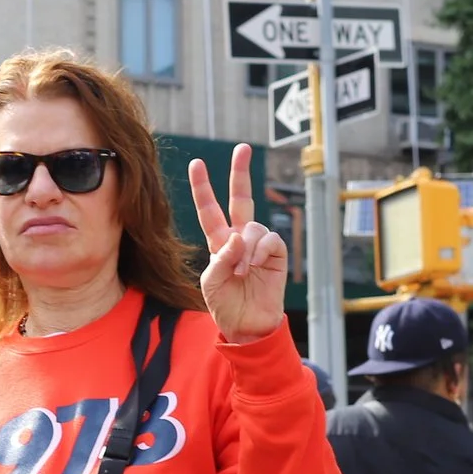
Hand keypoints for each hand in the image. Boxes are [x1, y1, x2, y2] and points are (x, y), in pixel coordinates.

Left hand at [188, 144, 289, 345]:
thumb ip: (220, 258)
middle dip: (241, 173)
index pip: (210, 209)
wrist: (247, 325)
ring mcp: (259, 244)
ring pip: (254, 226)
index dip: (203, 187)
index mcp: (219, 242)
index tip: (196, 163)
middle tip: (242, 148)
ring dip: (246, 248)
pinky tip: (256, 267)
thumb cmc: (225, 304)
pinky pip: (269, 239)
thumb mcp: (211, 283)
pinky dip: (260, 251)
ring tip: (243, 271)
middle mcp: (240, 238)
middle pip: (240, 198)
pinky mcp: (276, 254)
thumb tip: (239, 236)